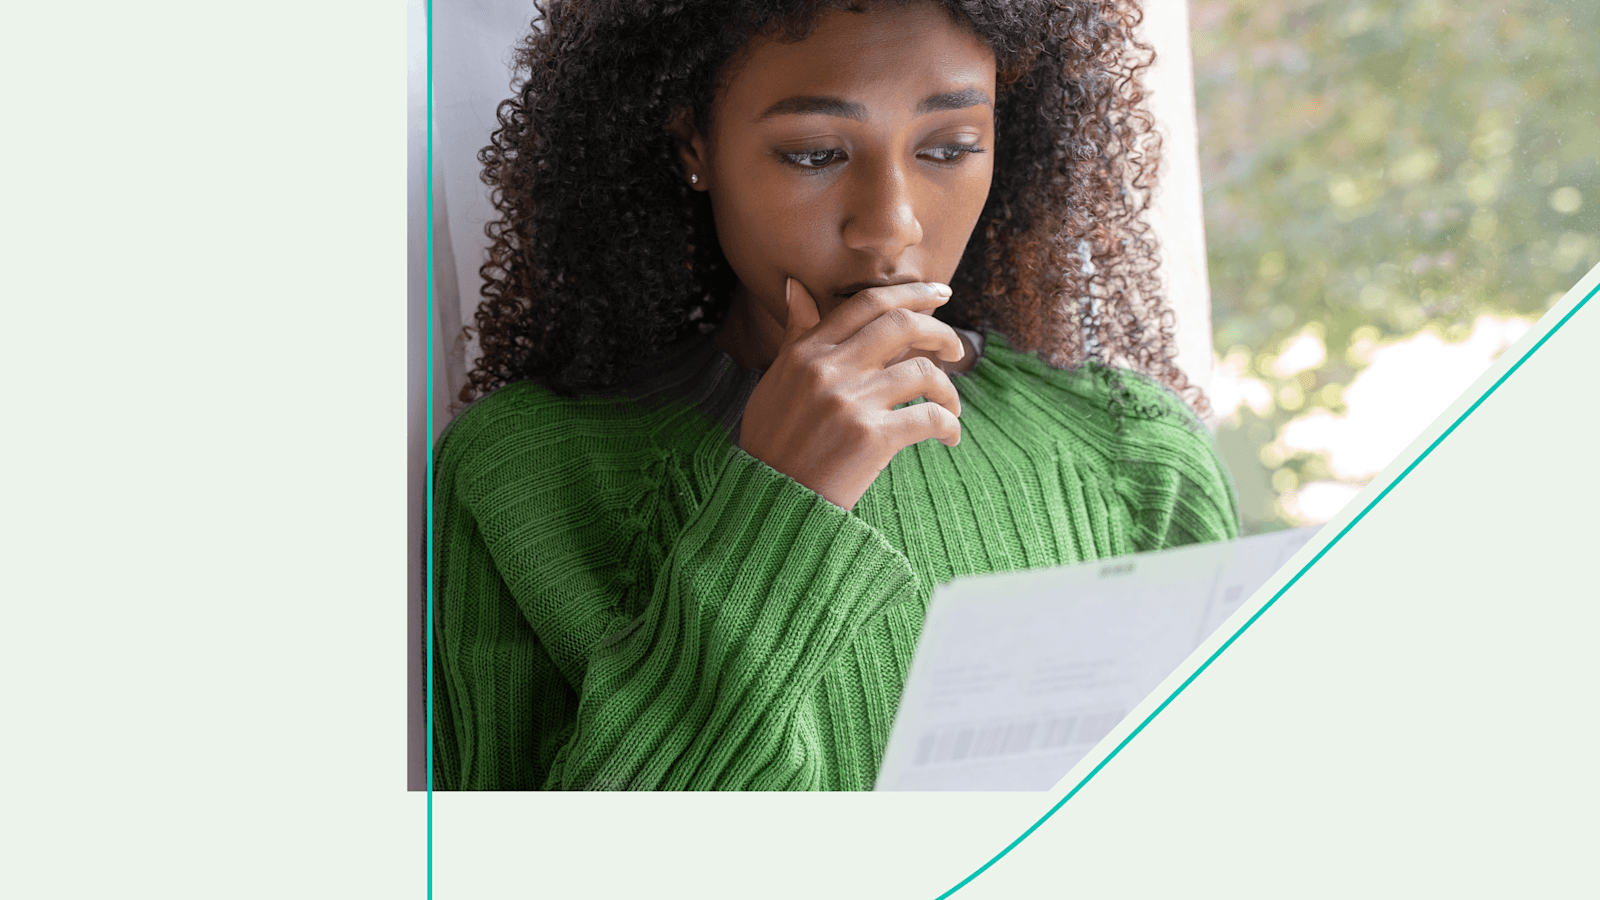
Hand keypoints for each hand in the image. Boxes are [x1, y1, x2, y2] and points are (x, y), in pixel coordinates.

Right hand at [739, 278, 964, 509]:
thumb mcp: (777, 380)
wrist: (772, 500)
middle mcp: (829, 370)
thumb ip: (795, 334)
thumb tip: (796, 287)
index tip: (939, 295)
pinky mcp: (871, 438)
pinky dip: (949, 425)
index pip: (866, 304)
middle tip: (956, 348)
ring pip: (924, 372)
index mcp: (807, 352)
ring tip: (950, 404)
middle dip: (940, 331)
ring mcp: (851, 403)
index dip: (910, 293)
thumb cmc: (775, 441)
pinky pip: (929, 417)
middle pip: (902, 325)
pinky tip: (949, 436)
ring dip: (948, 388)